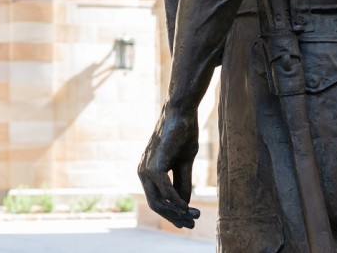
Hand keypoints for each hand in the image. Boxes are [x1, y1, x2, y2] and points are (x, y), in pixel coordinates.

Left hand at [138, 105, 200, 228]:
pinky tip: (188, 207)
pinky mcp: (154, 166)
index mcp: (147, 171)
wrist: (181, 113)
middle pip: (155, 204)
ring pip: (159, 201)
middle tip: (192, 224)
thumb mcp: (183, 163)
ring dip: (177, 212)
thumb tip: (184, 205)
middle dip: (174, 216)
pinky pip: (165, 191)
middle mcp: (142, 171)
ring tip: (194, 217)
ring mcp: (146, 169)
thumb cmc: (182, 134)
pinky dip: (177, 201)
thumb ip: (181, 183)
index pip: (157, 199)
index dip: (172, 212)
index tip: (188, 220)